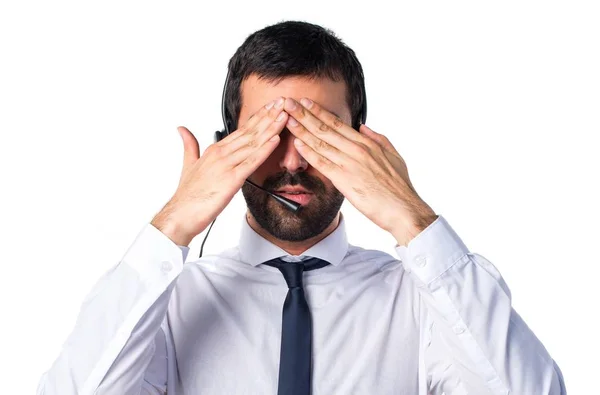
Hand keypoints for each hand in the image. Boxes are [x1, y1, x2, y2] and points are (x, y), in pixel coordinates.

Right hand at [151, 97, 288, 245]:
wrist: (180, 213)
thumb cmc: (188, 194)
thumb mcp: (189, 164)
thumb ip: (189, 145)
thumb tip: (182, 129)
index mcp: (215, 150)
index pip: (242, 130)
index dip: (259, 117)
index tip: (271, 106)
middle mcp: (221, 154)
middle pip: (250, 132)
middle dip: (269, 116)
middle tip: (283, 102)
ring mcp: (226, 166)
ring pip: (253, 143)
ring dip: (271, 129)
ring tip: (284, 116)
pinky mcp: (231, 180)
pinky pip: (251, 163)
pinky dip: (264, 151)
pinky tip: (275, 141)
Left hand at [282, 97, 436, 245]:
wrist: (403, 208)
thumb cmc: (399, 186)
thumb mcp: (393, 155)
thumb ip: (378, 139)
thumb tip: (363, 127)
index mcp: (367, 143)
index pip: (338, 124)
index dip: (319, 112)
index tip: (306, 103)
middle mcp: (356, 149)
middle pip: (325, 129)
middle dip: (304, 114)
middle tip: (288, 102)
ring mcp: (349, 163)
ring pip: (320, 143)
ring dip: (301, 130)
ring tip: (287, 119)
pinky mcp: (344, 180)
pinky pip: (322, 163)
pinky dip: (308, 153)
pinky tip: (296, 144)